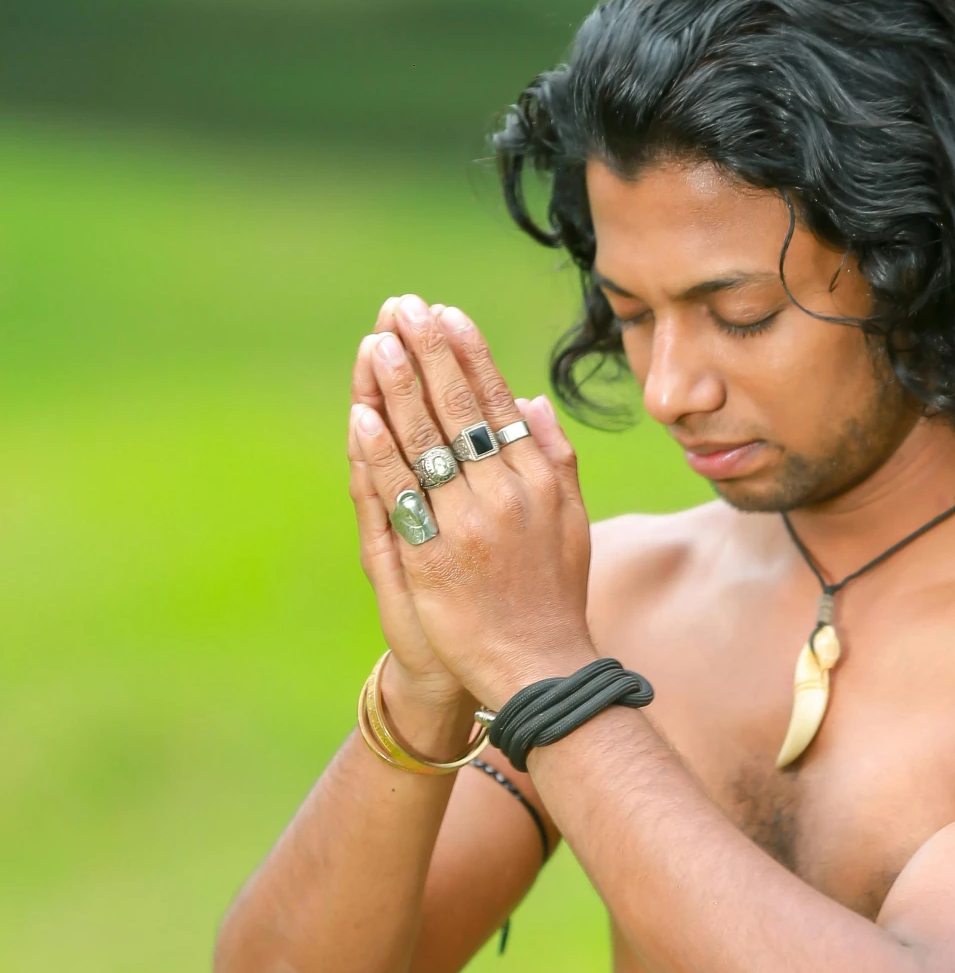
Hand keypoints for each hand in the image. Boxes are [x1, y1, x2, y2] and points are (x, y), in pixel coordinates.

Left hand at [347, 295, 595, 710]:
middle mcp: (505, 494)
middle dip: (430, 355)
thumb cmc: (554, 593)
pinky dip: (381, 453)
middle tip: (406, 308)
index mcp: (538, 479)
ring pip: (427, 443)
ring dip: (399, 389)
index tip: (447, 315)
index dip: (470, 355)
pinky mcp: (433, 557)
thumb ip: (556, 457)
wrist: (539, 665)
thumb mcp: (573, 520)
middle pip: (460, 411)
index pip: (498, 402)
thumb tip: (532, 400)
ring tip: (379, 343)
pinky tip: (363, 415)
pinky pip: (402, 495)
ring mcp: (468, 524)